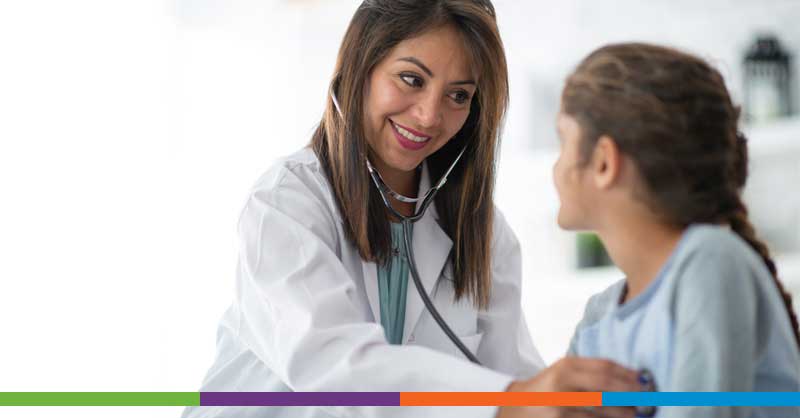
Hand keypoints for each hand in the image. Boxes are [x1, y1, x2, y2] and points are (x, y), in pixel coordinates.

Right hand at [495, 357, 639, 417]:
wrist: (512, 408)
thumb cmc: (547, 391)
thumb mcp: (564, 374)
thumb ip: (591, 373)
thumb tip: (634, 378)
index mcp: (565, 366)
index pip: (603, 367)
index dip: (629, 375)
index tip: (648, 382)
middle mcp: (561, 383)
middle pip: (605, 388)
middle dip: (630, 396)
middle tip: (648, 402)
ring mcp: (558, 405)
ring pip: (600, 411)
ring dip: (623, 415)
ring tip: (635, 415)